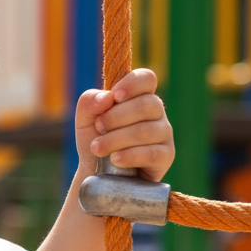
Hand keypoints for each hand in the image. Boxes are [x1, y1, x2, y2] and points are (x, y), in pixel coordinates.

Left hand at [75, 68, 173, 182]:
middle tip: (98, 128)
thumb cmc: (95, 139)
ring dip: (116, 139)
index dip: (133, 84)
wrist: (95, 172)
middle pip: (146, 105)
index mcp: (138, 96)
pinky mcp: (165, 156)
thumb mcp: (85, 119)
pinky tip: (115, 160)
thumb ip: (89, 102)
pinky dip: (130, 155)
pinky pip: (152, 153)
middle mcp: (156, 112)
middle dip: (115, 117)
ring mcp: (163, 134)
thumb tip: (107, 97)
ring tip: (97, 148)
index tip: (115, 96)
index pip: (147, 78)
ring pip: (146, 130)